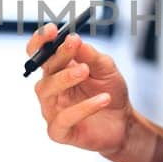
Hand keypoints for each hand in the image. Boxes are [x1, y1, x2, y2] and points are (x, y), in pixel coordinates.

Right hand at [27, 23, 135, 157]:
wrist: (123, 121)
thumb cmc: (110, 91)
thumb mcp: (106, 68)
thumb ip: (90, 55)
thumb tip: (75, 40)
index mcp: (57, 70)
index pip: (39, 52)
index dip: (40, 40)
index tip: (52, 29)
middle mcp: (50, 89)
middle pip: (44, 70)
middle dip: (58, 55)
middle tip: (73, 44)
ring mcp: (51, 110)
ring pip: (47, 91)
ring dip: (65, 78)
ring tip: (86, 70)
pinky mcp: (59, 132)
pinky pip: (63, 119)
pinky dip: (83, 108)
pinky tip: (102, 100)